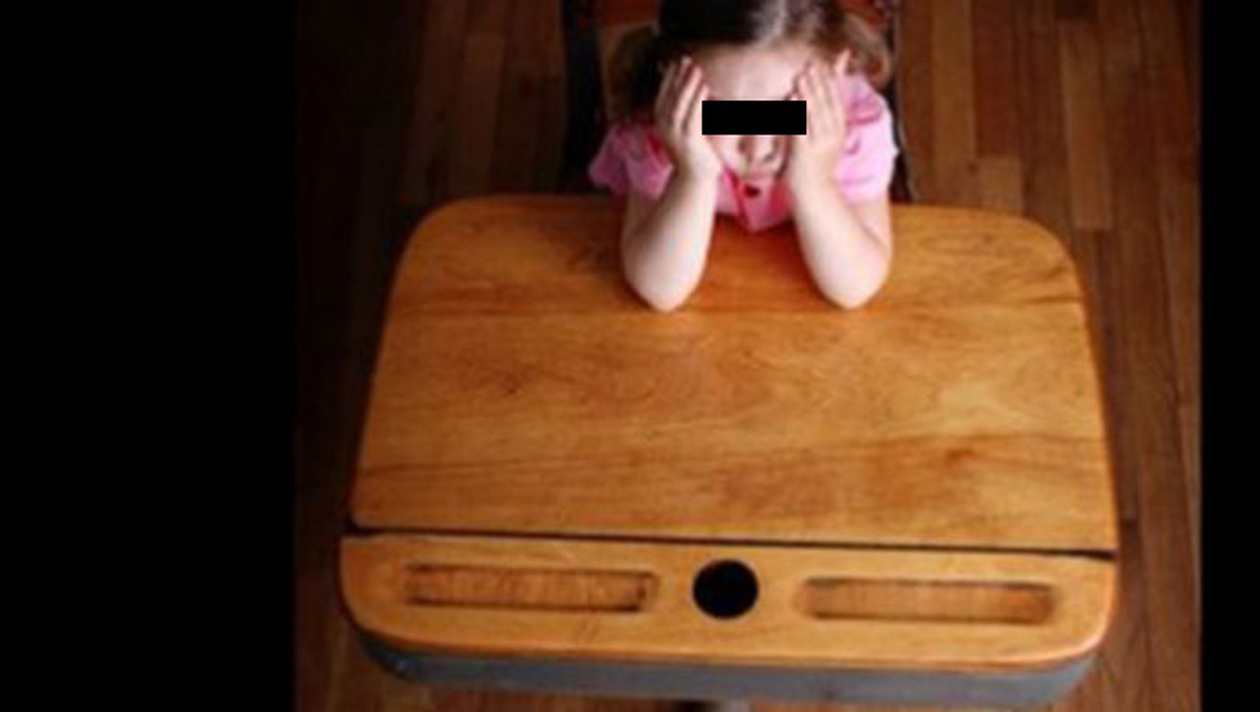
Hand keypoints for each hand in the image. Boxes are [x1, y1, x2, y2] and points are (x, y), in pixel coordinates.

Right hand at [655, 55, 722, 180]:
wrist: (694, 179)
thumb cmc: (694, 154)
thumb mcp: (688, 131)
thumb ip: (688, 114)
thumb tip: (698, 94)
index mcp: (662, 124)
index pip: (663, 96)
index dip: (669, 78)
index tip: (676, 63)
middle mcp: (665, 127)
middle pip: (670, 96)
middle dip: (677, 76)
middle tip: (685, 59)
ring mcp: (675, 134)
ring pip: (680, 103)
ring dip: (687, 84)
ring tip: (695, 68)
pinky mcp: (689, 139)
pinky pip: (693, 114)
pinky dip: (698, 99)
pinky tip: (704, 86)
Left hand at [785, 52, 850, 189]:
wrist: (813, 194)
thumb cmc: (814, 167)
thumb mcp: (823, 142)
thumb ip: (819, 122)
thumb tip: (810, 103)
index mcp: (838, 131)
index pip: (837, 100)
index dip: (833, 81)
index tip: (829, 63)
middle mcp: (832, 134)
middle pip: (827, 102)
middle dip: (820, 81)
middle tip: (812, 63)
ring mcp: (820, 142)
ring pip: (816, 111)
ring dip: (810, 90)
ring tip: (803, 74)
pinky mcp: (805, 150)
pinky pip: (802, 125)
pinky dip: (798, 109)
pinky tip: (794, 96)